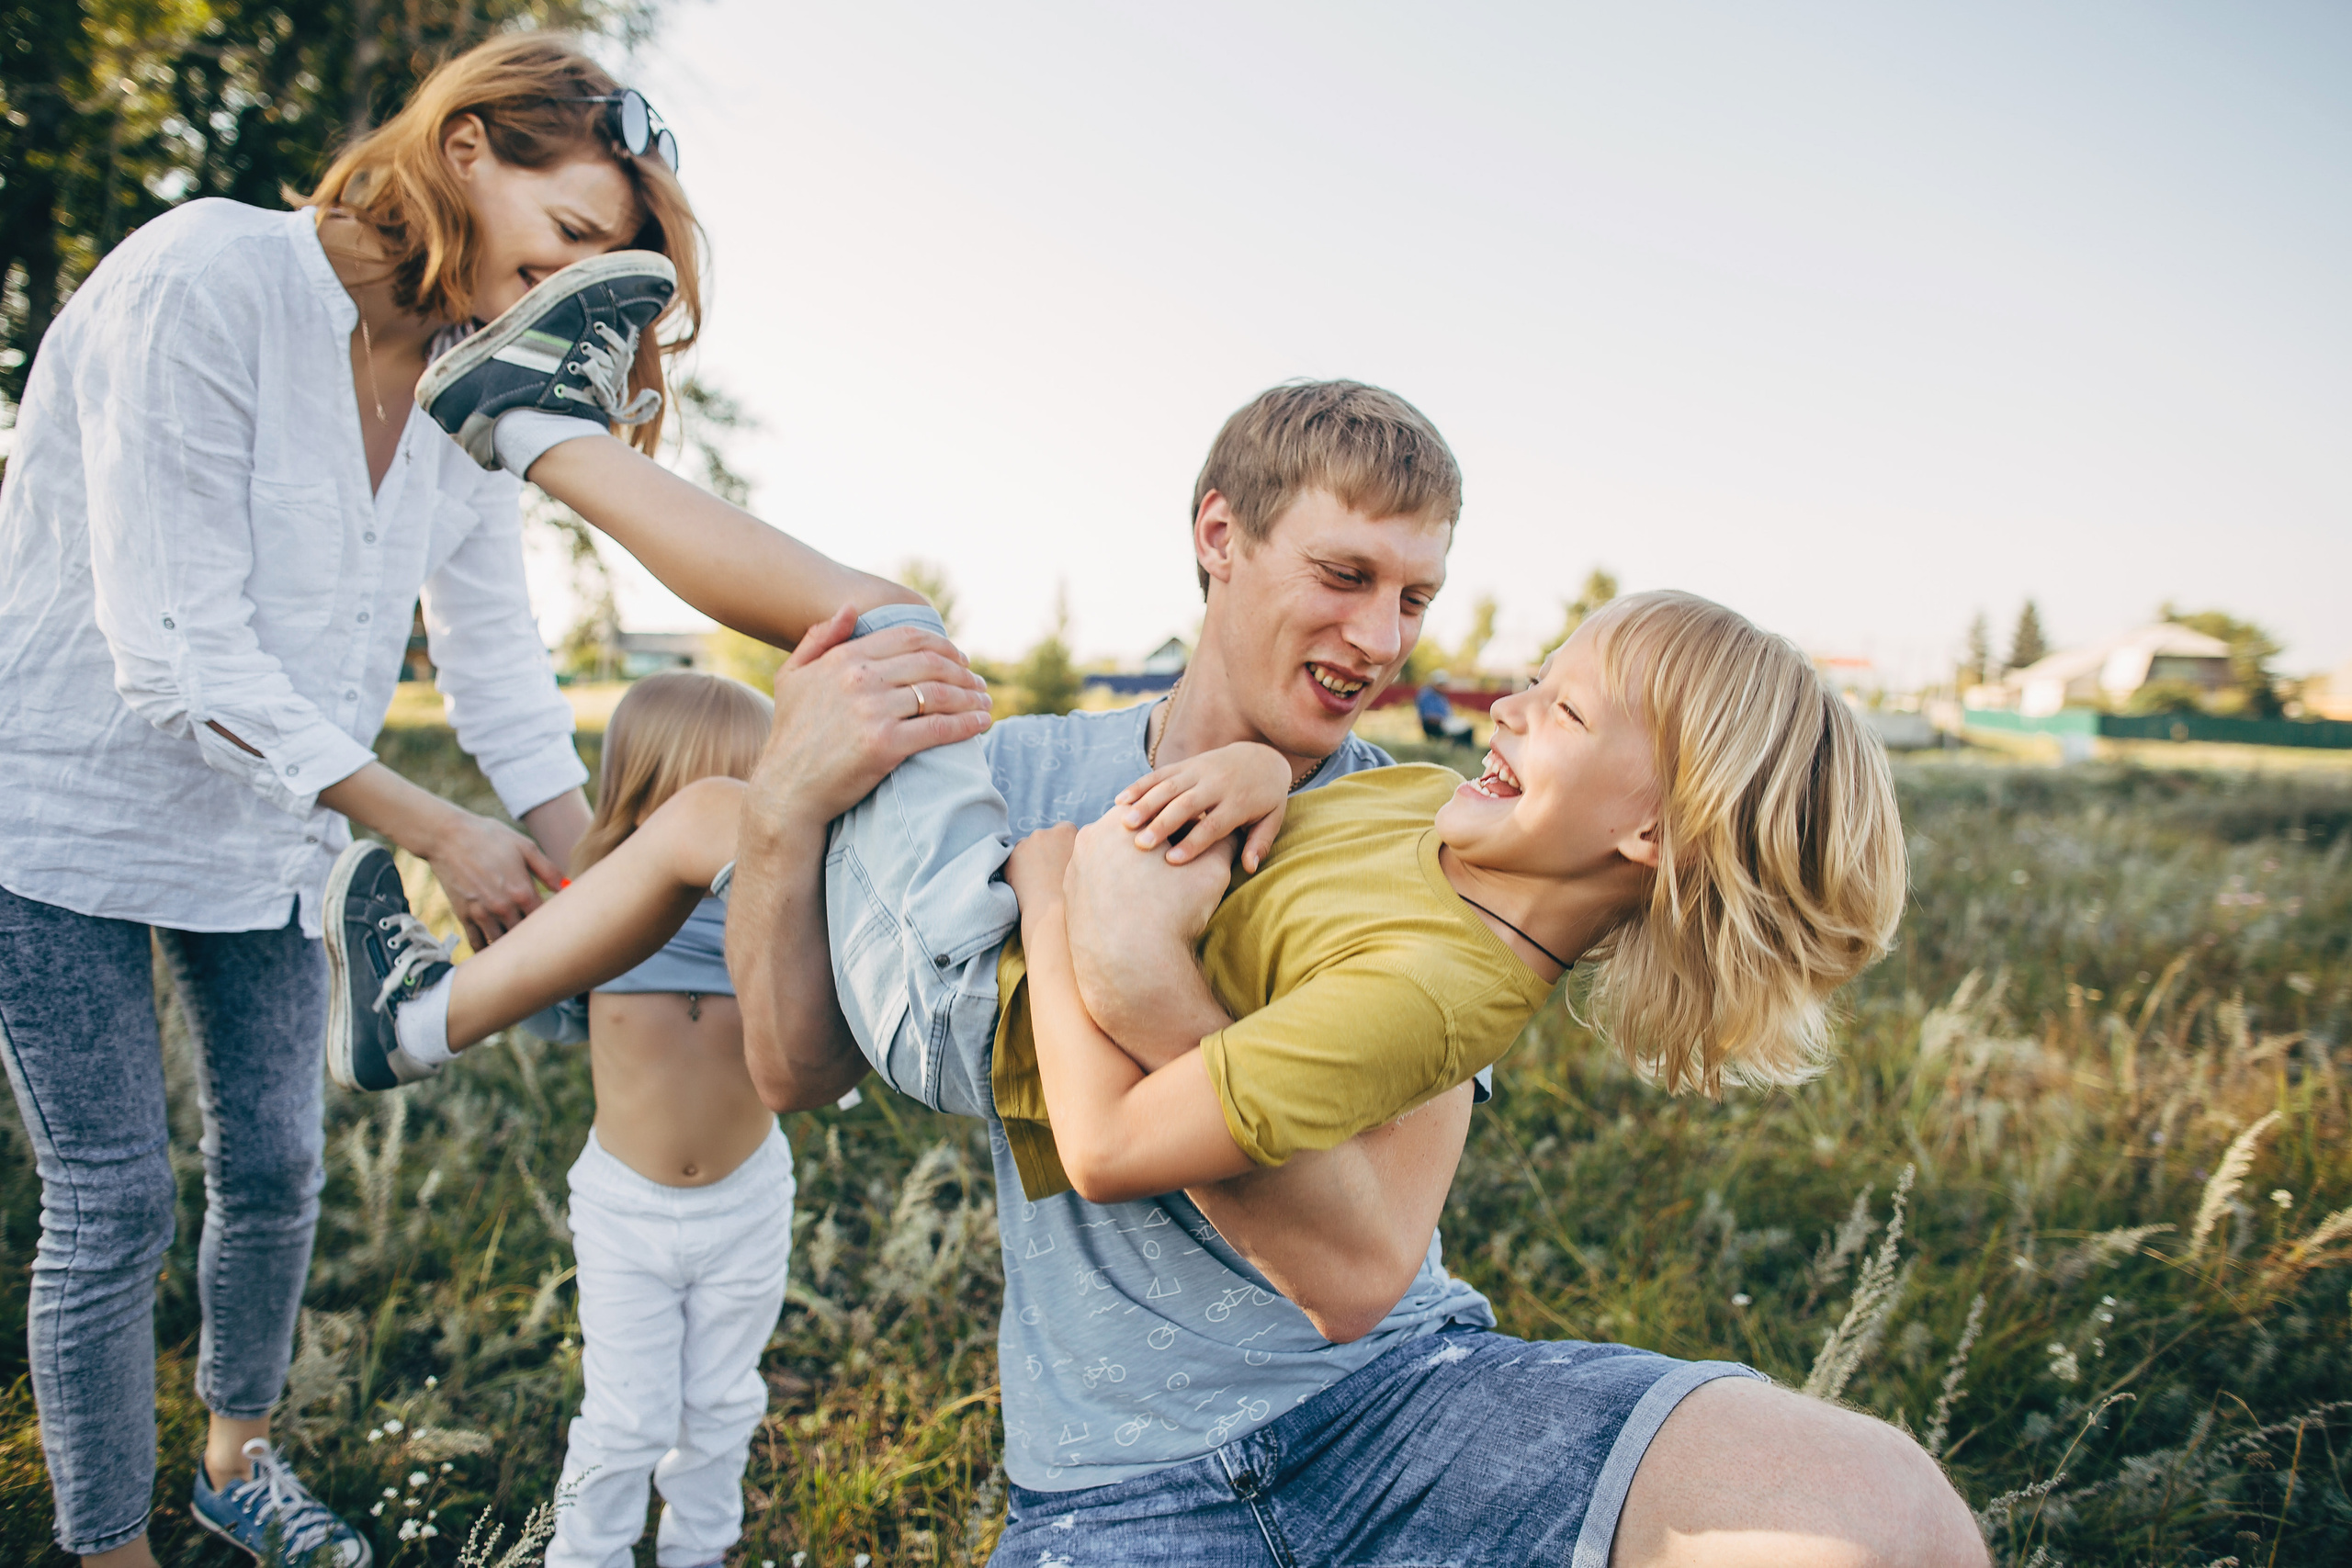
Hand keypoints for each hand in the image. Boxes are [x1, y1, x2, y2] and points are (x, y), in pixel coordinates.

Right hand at [422, 809, 565, 949]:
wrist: (448, 837)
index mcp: (522, 892)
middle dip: (533, 936)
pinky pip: (477, 943)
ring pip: (502, 943)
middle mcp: (502, 907)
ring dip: (511, 945)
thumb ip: (549, 871)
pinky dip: (486, 949)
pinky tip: (495, 949)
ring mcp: (481, 914)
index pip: (545, 920)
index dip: (552, 922)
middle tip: (540, 935)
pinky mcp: (464, 915)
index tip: (555, 920)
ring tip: (519, 943)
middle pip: (525, 936)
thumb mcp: (525, 847)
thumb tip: (567, 889)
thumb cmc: (490, 838)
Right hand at [742, 605, 990, 832]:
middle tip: (978, 682)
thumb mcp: (791, 678)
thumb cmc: (790, 736)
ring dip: (970, 696)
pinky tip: (981, 723)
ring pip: (939, 694)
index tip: (960, 659)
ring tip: (985, 702)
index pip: (908, 639)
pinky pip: (939, 728)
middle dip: (963, 671)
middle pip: (930, 663)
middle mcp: (859, 679)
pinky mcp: (885, 745)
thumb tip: (849, 609)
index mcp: (843, 659)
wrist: (786, 791)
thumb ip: (818, 639)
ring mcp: (872, 711)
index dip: (942, 646)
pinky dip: (967, 724)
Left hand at [1005, 823, 1076, 909]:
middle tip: (1050, 872)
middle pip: (1044, 838)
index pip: (1063, 831)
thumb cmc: (1074, 891)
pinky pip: (1014, 860)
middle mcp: (1045, 832)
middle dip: (1045, 851)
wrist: (1052, 910)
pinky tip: (1027, 883)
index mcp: (1067, 830)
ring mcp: (1027, 842)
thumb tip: (1069, 847)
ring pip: (1027, 848)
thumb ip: (1075, 850)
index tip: (1062, 860)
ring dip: (1031, 859)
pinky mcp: (1012, 855)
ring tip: (1038, 881)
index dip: (1062, 846)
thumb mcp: (1083, 864)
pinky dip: (1018, 869)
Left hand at [1060, 804, 1236, 1064]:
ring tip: (1162, 896)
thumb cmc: (1174, 914)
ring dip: (1138, 870)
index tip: (1201, 849)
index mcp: (1119, 821)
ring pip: (1115, 860)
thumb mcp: (1213, 869)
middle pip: (1135, 835)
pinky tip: (1139, 911)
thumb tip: (1228, 831)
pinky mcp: (1070, 898)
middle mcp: (1088, 838)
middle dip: (1159, 849)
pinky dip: (1120, 892)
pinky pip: (1102, 885)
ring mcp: (1074, 869)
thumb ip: (1222, 841)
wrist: (1132, 969)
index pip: (1162, 814)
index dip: (1188, 828)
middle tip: (1182, 874)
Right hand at [1114, 742, 1291, 869]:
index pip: (1213, 825)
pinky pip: (1160, 773)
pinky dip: (1140, 785)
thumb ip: (1260, 843)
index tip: (1171, 860)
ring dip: (1145, 804)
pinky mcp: (1187, 763)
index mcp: (1239, 802)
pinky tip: (1120, 800)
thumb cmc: (1266, 798)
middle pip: (1186, 805)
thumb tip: (1248, 868)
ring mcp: (1200, 771)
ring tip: (1124, 824)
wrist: (1262, 757)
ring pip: (1169, 786)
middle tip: (1141, 845)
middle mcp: (1217, 784)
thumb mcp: (1272, 819)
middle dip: (1162, 824)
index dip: (1193, 843)